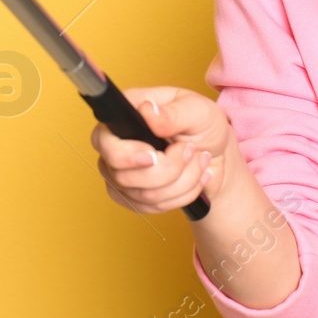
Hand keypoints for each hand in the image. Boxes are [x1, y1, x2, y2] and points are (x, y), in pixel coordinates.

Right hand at [89, 86, 238, 214]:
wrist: (213, 153)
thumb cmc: (202, 124)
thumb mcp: (197, 110)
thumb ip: (173, 113)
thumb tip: (148, 111)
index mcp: (124, 115)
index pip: (104, 141)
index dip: (127, 156)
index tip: (154, 156)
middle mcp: (114, 145)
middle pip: (123, 176)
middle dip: (168, 169)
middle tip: (191, 149)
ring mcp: (120, 173)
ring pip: (143, 196)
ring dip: (182, 181)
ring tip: (199, 160)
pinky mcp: (132, 196)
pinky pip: (152, 207)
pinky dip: (181, 195)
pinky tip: (194, 177)